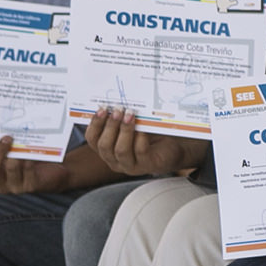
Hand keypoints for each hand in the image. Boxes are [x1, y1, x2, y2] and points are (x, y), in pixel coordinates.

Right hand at [0, 136, 75, 194]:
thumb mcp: (14, 153)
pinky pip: (27, 169)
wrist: (55, 173)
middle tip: (7, 138)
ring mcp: (15, 187)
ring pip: (10, 168)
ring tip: (19, 141)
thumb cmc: (31, 160)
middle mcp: (1, 183)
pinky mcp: (31, 186)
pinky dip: (28, 157)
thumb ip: (4, 146)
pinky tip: (31, 149)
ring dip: (15, 152)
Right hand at [85, 107, 209, 176]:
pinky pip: (140, 152)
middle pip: (104, 146)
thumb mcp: (132, 127)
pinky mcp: (148, 165)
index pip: (93, 140)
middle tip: (118, 109)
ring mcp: (132, 166)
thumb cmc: (149, 136)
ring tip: (130, 115)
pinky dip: (140, 138)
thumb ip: (122, 118)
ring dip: (124, 130)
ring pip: (120, 150)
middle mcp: (116, 161)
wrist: (173, 149)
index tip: (102, 109)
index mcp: (107, 151)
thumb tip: (116, 99)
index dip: (95, 124)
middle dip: (110, 126)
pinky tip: (142, 128)